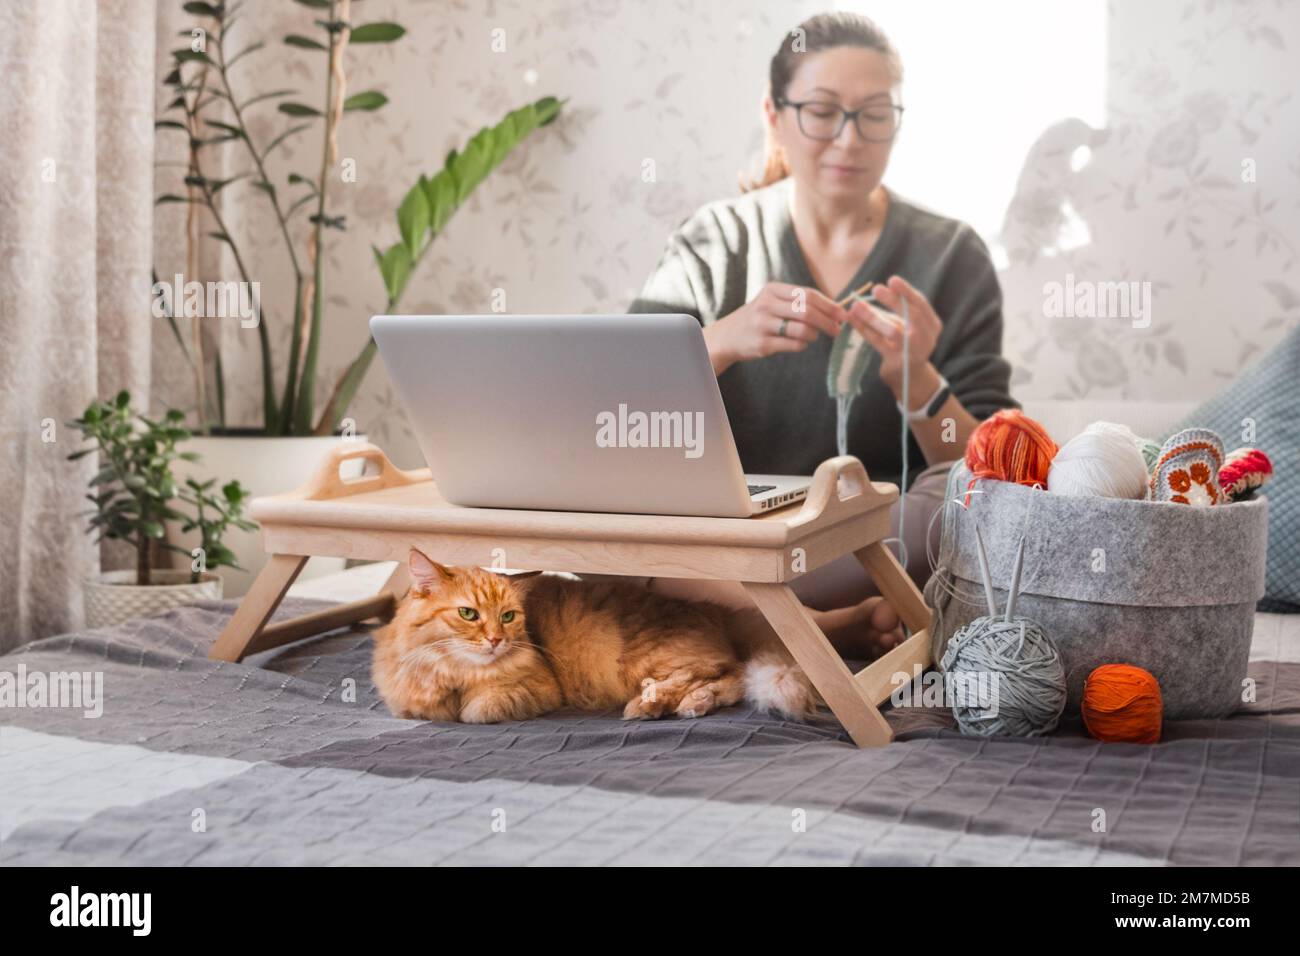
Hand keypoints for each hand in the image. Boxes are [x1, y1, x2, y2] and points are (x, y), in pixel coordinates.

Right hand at [704, 282, 846, 374]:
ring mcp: (763, 325)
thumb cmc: (759, 318)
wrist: (727, 336)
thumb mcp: (772, 301)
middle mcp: (766, 305)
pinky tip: (800, 343)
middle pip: (807, 311)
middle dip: (828, 321)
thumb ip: (798, 301)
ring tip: (814, 336)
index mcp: (772, 290)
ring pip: (802, 330)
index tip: (842, 314)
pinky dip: (803, 345)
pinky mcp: (762, 344)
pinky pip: (793, 345)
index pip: (808, 294)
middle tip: (838, 330)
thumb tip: (835, 308)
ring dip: (814, 335)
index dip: (829, 305)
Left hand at [844, 275, 941, 400]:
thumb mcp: (909, 326)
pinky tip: (852, 320)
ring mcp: (912, 351)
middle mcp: (927, 338)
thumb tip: (877, 290)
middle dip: (893, 300)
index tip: (892, 280)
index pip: (921, 304)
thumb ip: (899, 310)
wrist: (910, 378)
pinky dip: (863, 328)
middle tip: (876, 289)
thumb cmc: (907, 345)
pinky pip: (878, 342)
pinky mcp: (896, 361)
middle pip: (911, 315)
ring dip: (872, 316)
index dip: (907, 292)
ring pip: (892, 330)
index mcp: (932, 325)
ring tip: (856, 306)